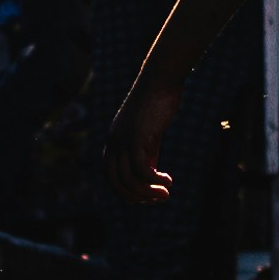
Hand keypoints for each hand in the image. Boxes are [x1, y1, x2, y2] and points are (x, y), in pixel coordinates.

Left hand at [118, 66, 183, 203]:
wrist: (160, 80)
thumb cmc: (157, 103)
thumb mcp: (148, 132)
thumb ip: (146, 152)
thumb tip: (150, 173)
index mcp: (113, 141)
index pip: (110, 176)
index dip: (124, 191)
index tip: (144, 198)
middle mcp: (114, 143)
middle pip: (116, 181)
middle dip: (136, 196)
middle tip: (157, 199)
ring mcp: (124, 141)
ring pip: (129, 179)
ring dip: (148, 192)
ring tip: (166, 194)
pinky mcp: (138, 138)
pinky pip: (141, 169)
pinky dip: (154, 180)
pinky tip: (168, 181)